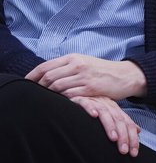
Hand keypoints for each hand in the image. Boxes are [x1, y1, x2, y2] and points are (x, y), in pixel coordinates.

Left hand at [25, 54, 146, 99]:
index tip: (24, 84)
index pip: (45, 66)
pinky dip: (63, 100)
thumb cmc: (102, 71)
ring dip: (49, 95)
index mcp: (74, 57)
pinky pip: (70, 96)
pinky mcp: (91, 88)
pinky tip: (61, 104)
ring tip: (46, 102)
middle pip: (48, 77)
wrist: (124, 75)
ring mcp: (84, 76)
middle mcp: (77, 65)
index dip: (31, 76)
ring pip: (57, 87)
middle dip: (38, 88)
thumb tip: (46, 76)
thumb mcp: (84, 63)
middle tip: (33, 96)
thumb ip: (67, 67)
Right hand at [71, 95, 140, 156]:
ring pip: (105, 113)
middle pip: (119, 120)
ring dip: (110, 125)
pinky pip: (87, 103)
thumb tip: (138, 130)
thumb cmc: (93, 106)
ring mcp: (95, 101)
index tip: (134, 152)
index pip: (127, 123)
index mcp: (115, 109)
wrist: (77, 92)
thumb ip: (122, 122)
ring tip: (114, 138)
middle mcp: (107, 104)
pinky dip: (90, 108)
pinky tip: (93, 116)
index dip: (132, 137)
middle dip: (123, 136)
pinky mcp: (81, 99)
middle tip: (124, 151)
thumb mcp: (110, 114)